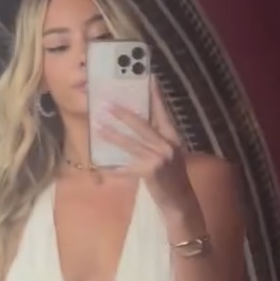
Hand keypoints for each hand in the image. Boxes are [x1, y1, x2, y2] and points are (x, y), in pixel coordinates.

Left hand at [96, 81, 198, 221]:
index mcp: (173, 137)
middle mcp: (167, 145)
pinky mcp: (150, 172)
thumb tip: (139, 122)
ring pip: (131, 143)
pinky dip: (112, 168)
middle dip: (122, 113)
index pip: (162, 112)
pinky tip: (99, 165)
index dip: (155, 95)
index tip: (148, 77)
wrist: (181, 203)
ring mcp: (159, 158)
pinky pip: (126, 168)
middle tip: (106, 103)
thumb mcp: (171, 154)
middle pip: (142, 125)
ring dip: (112, 134)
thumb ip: (158, 139)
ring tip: (98, 126)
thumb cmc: (173, 177)